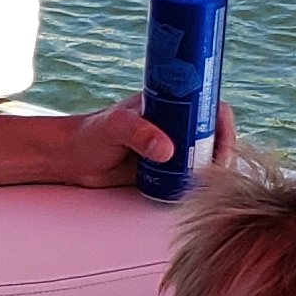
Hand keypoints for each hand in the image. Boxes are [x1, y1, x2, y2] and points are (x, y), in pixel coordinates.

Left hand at [58, 97, 237, 190]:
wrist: (73, 160)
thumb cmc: (91, 135)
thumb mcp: (116, 128)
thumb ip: (139, 134)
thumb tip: (167, 150)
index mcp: (168, 104)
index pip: (207, 106)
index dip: (222, 122)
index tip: (223, 143)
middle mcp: (175, 124)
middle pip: (213, 133)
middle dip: (222, 150)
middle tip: (217, 169)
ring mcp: (172, 147)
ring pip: (205, 156)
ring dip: (211, 169)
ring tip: (205, 183)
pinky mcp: (166, 170)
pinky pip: (190, 175)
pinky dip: (197, 183)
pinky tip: (194, 192)